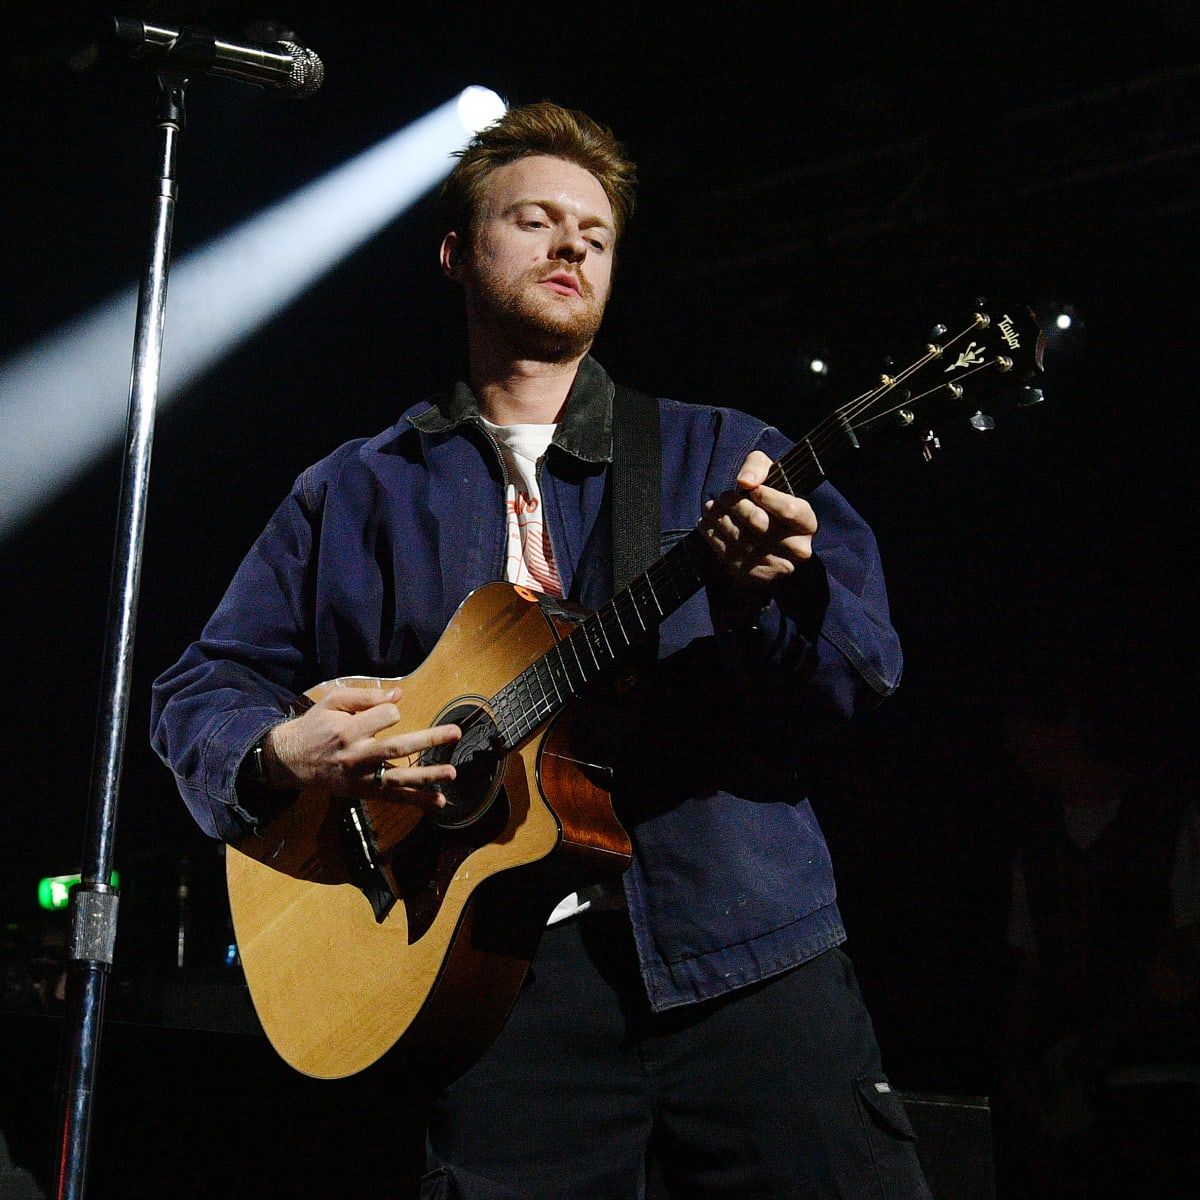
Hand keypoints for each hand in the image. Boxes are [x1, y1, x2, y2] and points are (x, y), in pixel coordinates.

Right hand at [264, 686, 459, 810]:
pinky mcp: (365, 792)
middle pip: (396, 748)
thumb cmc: (316, 726)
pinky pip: (394, 798)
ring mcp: (362, 778)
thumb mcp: (332, 702)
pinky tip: (440, 801)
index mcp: (348, 731)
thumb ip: (364, 697)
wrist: (293, 760)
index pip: (383, 717)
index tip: (389, 712)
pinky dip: (418, 801)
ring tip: (452, 772)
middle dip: (428, 740)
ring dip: (428, 776)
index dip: (391, 711)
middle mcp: (357, 756)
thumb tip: (398, 695)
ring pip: (399, 778)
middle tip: (455, 733)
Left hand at [699, 450, 817, 588]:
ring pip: (738, 538)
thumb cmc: (769, 502)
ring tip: (711, 507)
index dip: (766, 496)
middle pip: (757, 522)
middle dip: (734, 505)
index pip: (788, 510)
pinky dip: (711, 535)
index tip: (751, 489)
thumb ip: (759, 467)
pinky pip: (726, 554)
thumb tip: (744, 481)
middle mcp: (795, 550)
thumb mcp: (771, 476)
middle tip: (723, 496)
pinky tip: (708, 524)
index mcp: (807, 525)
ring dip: (718, 518)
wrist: (768, 541)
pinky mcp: (752, 577)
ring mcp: (773, 567)